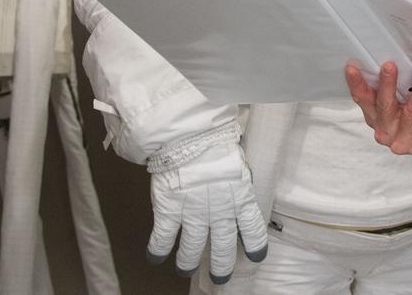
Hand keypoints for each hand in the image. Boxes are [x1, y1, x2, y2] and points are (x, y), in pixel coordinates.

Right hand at [147, 138, 267, 283]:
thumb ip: (236, 180)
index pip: (252, 228)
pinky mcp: (169, 211)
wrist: (189, 134)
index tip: (256, 256)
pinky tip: (155, 258)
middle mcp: (219, 211)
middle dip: (222, 265)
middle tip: (220, 277)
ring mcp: (192, 214)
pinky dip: (158, 250)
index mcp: (240, 197)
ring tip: (186, 269)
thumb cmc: (215, 140)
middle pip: (222, 247)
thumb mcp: (237, 161)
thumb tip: (238, 185)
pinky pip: (163, 238)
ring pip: (192, 248)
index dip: (255, 245)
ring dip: (188, 261)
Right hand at [344, 62, 411, 155]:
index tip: (352, 67)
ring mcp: (404, 142)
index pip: (363, 99)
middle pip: (384, 106)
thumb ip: (394, 86)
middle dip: (386, 84)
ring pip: (410, 112)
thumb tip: (388, 58)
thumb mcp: (404, 98)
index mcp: (376, 118)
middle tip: (389, 65)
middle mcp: (386, 132)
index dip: (356, 84)